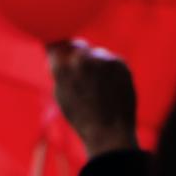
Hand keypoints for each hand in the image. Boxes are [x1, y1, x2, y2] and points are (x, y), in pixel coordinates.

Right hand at [47, 40, 138, 158]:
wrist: (109, 131)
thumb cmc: (81, 115)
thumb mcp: (60, 91)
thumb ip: (60, 69)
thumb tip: (62, 51)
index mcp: (61, 66)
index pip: (56, 43)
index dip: (59, 51)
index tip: (62, 57)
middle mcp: (80, 58)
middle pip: (77, 45)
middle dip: (78, 56)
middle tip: (84, 77)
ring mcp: (102, 59)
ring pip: (96, 53)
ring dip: (96, 64)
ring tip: (100, 88)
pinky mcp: (120, 62)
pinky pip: (112, 60)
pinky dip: (111, 70)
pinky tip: (111, 88)